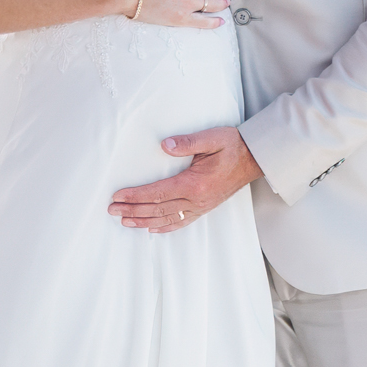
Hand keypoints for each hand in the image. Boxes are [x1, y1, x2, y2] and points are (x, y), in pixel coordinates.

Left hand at [109, 126, 264, 232]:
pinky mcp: (204, 208)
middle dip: (133, 209)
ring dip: (143, 220)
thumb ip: (189, 142)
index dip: (136, 196)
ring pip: (166, 218)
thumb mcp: (213, 138)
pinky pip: (181, 222)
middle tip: (112, 209)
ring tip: (124, 220)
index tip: (118, 196)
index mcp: (195, 184)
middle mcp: (196, 200)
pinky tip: (152, 228)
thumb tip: (165, 145)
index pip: (158, 192)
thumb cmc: (233, 146)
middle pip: (158, 208)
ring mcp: (200, 207)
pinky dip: (164, 227)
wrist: (254, 159)